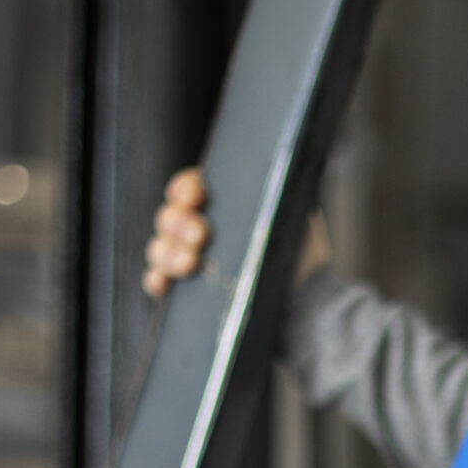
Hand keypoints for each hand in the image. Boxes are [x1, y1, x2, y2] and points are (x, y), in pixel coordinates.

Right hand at [141, 166, 330, 301]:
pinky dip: (157, 281)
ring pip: (160, 247)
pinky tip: (164, 284)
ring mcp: (188, 255)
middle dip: (179, 223)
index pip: (190, 187)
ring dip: (168, 253)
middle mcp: (197, 225)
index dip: (187, 189)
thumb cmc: (302, 251)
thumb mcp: (298, 217)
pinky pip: (159, 280)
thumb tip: (289, 171)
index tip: (196, 196)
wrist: (310, 295)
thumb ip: (285, 194)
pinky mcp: (188, 287)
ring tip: (191, 263)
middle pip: (169, 217)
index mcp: (220, 202)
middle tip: (201, 236)